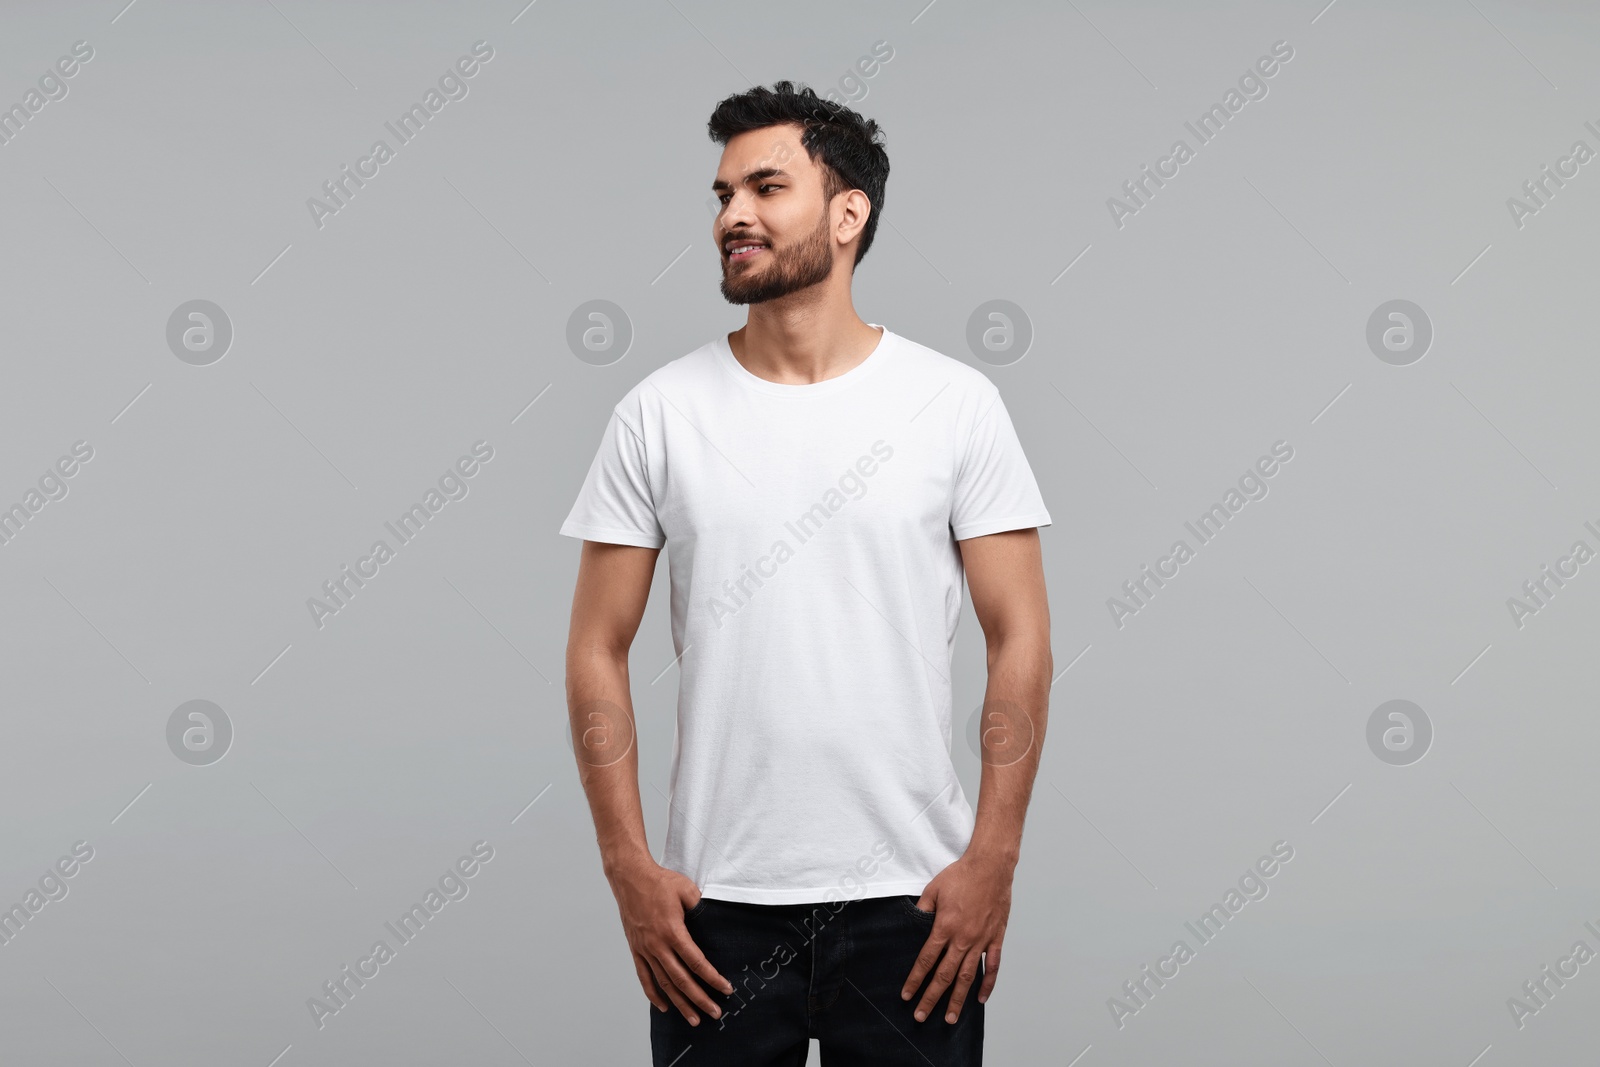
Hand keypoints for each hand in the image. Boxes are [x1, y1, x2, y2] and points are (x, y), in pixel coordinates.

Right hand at [607, 856, 732, 1025]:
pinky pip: (644, 977)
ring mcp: (645, 949)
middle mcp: (657, 945)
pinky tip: (664, 1006)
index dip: (712, 978)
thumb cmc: (660, 881)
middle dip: (699, 999)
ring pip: (664, 983)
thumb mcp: (687, 890)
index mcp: (672, 931)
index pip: (696, 963)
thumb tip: (714, 923)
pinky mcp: (636, 949)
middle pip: (681, 980)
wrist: (629, 877)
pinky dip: (654, 994)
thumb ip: (701, 908)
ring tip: (693, 1019)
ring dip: (679, 1003)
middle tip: (715, 1013)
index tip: (726, 989)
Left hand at [900, 851, 1012, 1023]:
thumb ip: (922, 909)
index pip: (926, 961)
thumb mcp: (933, 889)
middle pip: (944, 976)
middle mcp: (963, 939)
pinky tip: (980, 999)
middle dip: (931, 998)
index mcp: (945, 927)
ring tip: (950, 1018)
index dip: (915, 980)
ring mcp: (981, 941)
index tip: (907, 996)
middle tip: (921, 1017)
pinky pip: (992, 966)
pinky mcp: (996, 938)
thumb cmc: (961, 875)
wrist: (991, 866)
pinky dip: (987, 985)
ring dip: (958, 999)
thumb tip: (912, 923)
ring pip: (967, 978)